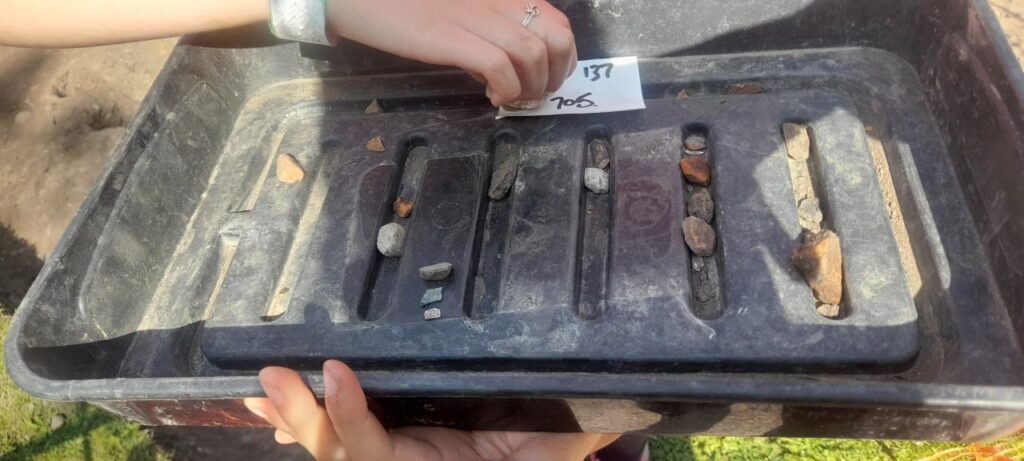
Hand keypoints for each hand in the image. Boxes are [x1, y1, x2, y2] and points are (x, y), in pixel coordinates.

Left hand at [244, 360, 618, 460]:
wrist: (530, 456)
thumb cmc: (538, 453)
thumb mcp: (551, 451)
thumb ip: (571, 436)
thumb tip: (619, 405)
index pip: (376, 456)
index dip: (351, 421)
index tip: (337, 374)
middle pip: (339, 453)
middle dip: (307, 418)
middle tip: (276, 379)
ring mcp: (387, 459)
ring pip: (329, 445)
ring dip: (294, 415)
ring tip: (264, 383)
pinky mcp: (383, 445)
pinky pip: (336, 437)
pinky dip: (304, 419)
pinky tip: (270, 403)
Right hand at [326, 0, 576, 106]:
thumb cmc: (408, 5)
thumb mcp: (461, 12)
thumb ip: (490, 30)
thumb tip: (510, 68)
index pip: (557, 22)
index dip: (564, 58)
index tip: (548, 79)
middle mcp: (495, 0)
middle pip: (554, 39)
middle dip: (554, 76)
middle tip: (533, 95)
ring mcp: (472, 16)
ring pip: (532, 54)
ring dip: (530, 87)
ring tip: (512, 99)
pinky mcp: (449, 36)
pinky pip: (498, 65)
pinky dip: (506, 89)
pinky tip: (493, 97)